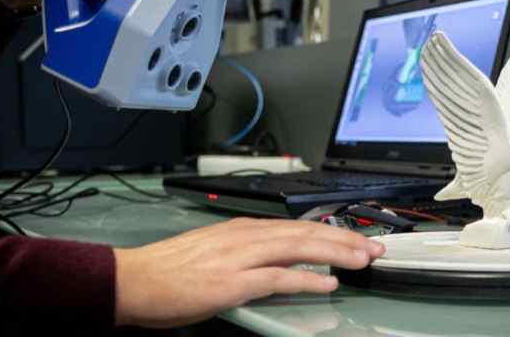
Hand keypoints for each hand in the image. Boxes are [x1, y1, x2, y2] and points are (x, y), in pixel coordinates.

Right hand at [113, 217, 385, 327]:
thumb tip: (275, 260)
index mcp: (243, 229)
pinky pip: (279, 279)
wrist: (135, 279)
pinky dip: (307, 280)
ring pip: (299, 249)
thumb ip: (247, 251)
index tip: (354, 237)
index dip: (330, 232)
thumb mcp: (215, 249)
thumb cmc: (170, 269)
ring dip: (336, 253)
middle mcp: (246, 236)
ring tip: (363, 259)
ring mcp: (241, 257)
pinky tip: (328, 282)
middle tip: (374, 247)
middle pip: (306, 233)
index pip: (297, 227)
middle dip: (344, 239)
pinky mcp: (233, 282)